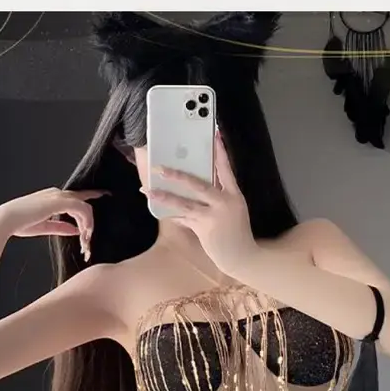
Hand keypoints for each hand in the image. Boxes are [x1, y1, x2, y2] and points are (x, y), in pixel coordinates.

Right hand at [0, 187, 109, 261]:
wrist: (6, 219)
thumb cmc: (20, 223)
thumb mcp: (45, 226)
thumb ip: (61, 227)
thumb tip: (77, 230)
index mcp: (52, 197)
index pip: (75, 197)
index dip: (90, 198)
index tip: (104, 196)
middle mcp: (56, 193)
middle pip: (82, 201)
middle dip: (89, 220)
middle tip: (89, 239)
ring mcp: (58, 195)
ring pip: (84, 205)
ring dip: (88, 224)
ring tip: (85, 240)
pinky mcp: (59, 201)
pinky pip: (81, 208)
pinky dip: (85, 221)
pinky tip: (84, 233)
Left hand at [143, 131, 256, 275]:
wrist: (241, 256)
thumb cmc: (237, 231)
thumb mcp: (234, 209)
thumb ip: (218, 196)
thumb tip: (197, 183)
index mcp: (234, 195)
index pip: (226, 169)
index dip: (220, 152)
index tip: (214, 134)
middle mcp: (223, 203)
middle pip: (198, 184)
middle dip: (178, 176)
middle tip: (160, 168)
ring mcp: (212, 217)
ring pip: (184, 204)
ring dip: (165, 197)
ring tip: (148, 190)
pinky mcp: (203, 229)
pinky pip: (183, 218)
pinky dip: (172, 214)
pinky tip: (159, 209)